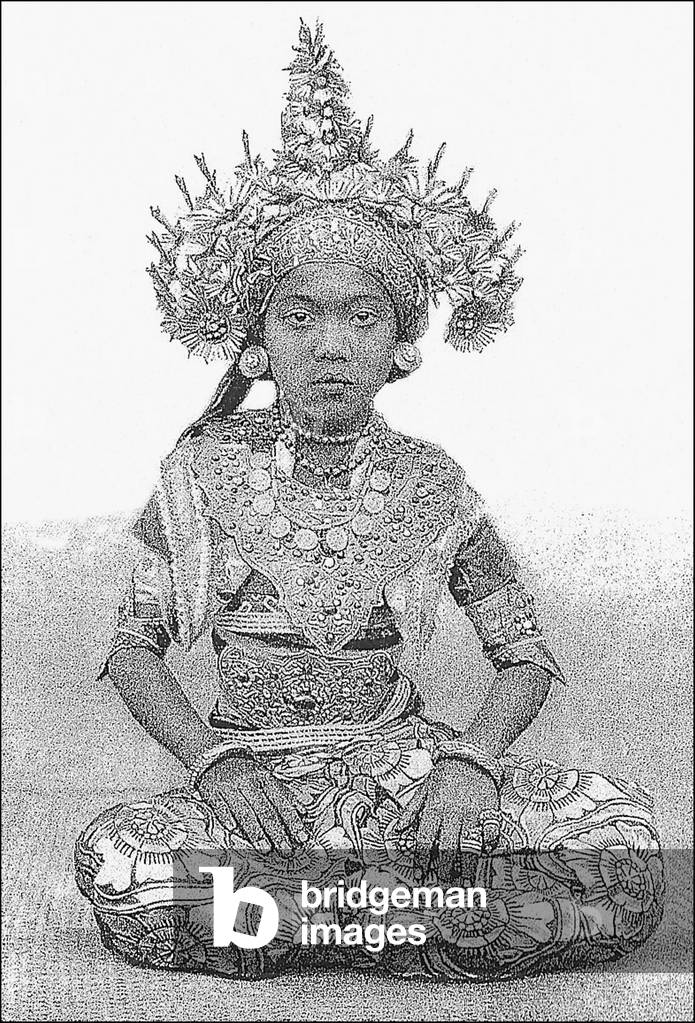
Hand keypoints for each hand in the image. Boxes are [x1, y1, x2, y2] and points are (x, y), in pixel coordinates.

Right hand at [197, 754, 308, 854]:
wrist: (216, 757)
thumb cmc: (245, 771)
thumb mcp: (267, 778)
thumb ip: (284, 794)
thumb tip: (303, 812)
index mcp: (265, 777)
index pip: (282, 802)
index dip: (293, 820)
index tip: (302, 836)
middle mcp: (249, 782)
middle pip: (266, 810)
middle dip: (277, 832)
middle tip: (286, 849)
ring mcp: (231, 787)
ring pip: (245, 813)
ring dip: (256, 832)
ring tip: (266, 848)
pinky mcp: (213, 792)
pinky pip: (221, 808)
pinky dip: (228, 819)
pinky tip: (235, 831)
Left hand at [397, 758, 499, 883]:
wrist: (470, 755)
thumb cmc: (444, 773)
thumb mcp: (424, 788)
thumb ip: (411, 811)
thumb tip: (396, 829)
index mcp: (435, 808)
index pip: (426, 840)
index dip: (422, 859)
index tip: (420, 874)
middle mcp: (454, 813)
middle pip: (448, 847)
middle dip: (445, 867)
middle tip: (442, 882)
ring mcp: (474, 813)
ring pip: (470, 844)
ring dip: (466, 865)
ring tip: (463, 880)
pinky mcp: (490, 811)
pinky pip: (491, 832)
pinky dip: (489, 844)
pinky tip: (486, 853)